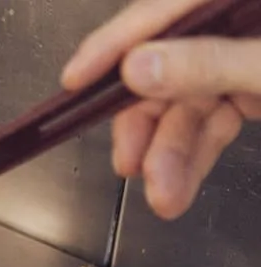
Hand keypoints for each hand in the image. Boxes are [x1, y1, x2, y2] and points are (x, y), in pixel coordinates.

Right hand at [62, 0, 260, 219]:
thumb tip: (137, 68)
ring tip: (163, 197)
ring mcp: (240, 53)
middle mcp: (231, 20)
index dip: (112, 46)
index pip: (159, 12)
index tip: (74, 81)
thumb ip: (209, 62)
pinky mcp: (249, 85)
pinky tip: (179, 185)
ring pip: (185, 102)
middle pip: (165, 65)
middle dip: (145, 123)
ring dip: (168, 153)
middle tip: (128, 164)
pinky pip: (210, 119)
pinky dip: (195, 154)